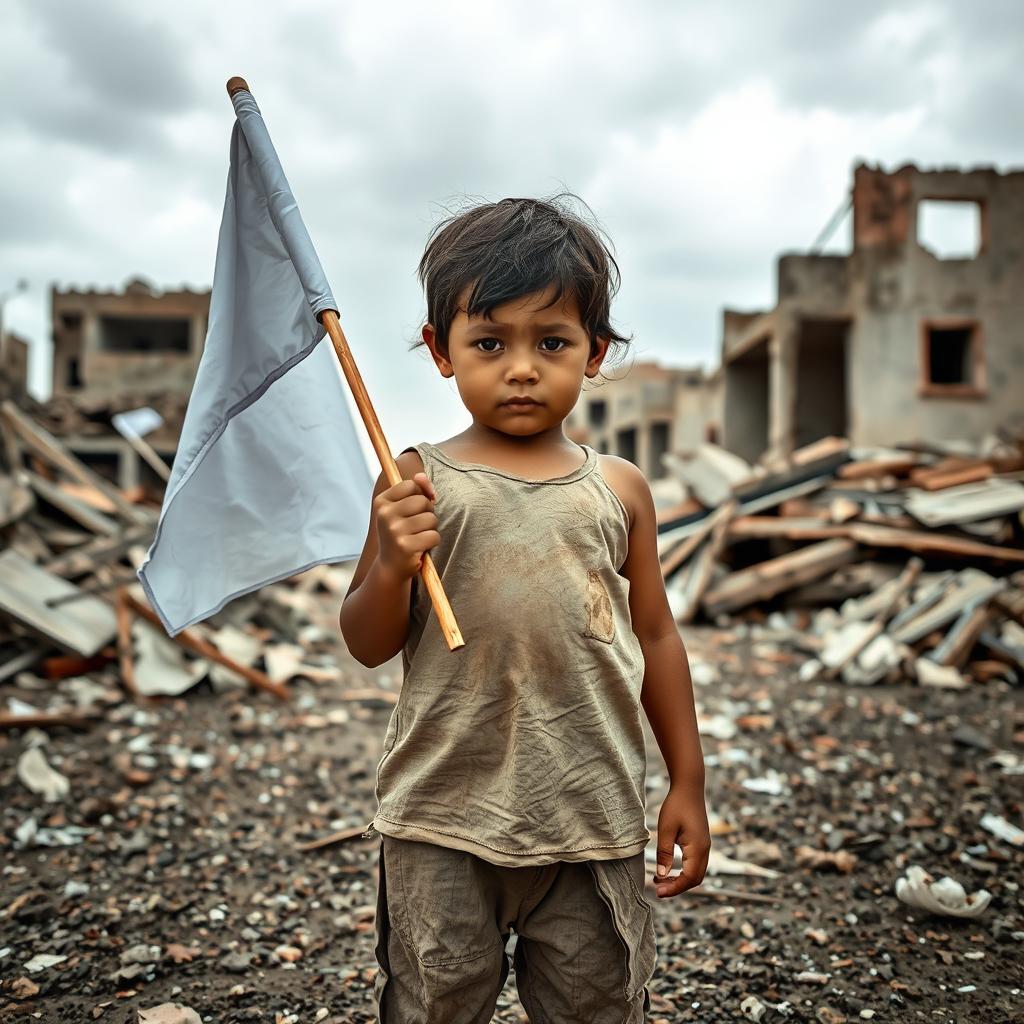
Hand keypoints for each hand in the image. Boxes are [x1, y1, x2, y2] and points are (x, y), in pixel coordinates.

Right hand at [373, 471, 440, 580]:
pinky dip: (433, 542)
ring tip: (418, 537)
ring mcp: (394, 531)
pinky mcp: (406, 546)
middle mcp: (385, 515)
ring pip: (431, 519)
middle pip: (423, 501)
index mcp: (381, 502)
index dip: (420, 495)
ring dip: (431, 528)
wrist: (392, 566)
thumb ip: (416, 489)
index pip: (411, 485)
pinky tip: (420, 548)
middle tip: (417, 526)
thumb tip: (422, 476)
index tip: (415, 508)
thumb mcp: (404, 509)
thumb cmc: (402, 533)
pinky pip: (434, 536)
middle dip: (427, 513)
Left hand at [652, 782, 710, 898]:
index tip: (658, 892)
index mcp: (698, 848)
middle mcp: (705, 850)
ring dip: (680, 880)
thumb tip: (662, 876)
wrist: (689, 787)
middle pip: (694, 879)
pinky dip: (683, 871)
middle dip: (677, 887)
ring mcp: (705, 846)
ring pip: (696, 873)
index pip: (689, 878)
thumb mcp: (666, 829)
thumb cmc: (676, 805)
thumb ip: (664, 853)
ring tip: (660, 881)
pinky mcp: (701, 842)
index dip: (674, 888)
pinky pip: (695, 864)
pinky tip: (669, 869)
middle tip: (657, 889)